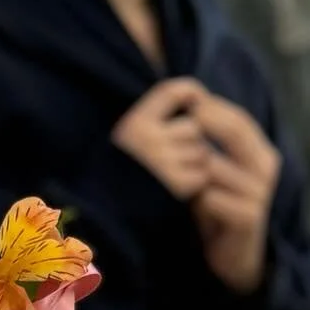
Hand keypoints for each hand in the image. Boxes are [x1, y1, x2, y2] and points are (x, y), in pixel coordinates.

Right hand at [112, 77, 210, 199]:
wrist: (108, 218)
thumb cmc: (122, 176)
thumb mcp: (129, 139)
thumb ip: (157, 116)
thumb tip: (200, 100)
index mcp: (133, 124)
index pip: (175, 91)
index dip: (193, 94)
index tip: (197, 103)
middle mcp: (147, 140)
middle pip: (194, 127)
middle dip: (190, 141)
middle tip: (172, 158)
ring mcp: (162, 163)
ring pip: (202, 152)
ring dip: (194, 164)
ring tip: (171, 176)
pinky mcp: (176, 186)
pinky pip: (202, 176)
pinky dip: (194, 185)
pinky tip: (176, 191)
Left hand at [190, 93, 280, 294]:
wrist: (230, 259)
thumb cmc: (213, 210)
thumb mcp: (209, 172)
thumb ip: (203, 142)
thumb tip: (186, 100)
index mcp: (258, 153)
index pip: (238, 120)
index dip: (213, 108)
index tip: (187, 100)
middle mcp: (264, 169)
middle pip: (237, 133)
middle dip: (207, 123)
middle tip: (180, 120)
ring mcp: (259, 194)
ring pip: (216, 167)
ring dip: (189, 170)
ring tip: (168, 177)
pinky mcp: (249, 218)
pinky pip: (214, 198)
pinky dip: (195, 199)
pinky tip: (185, 204)